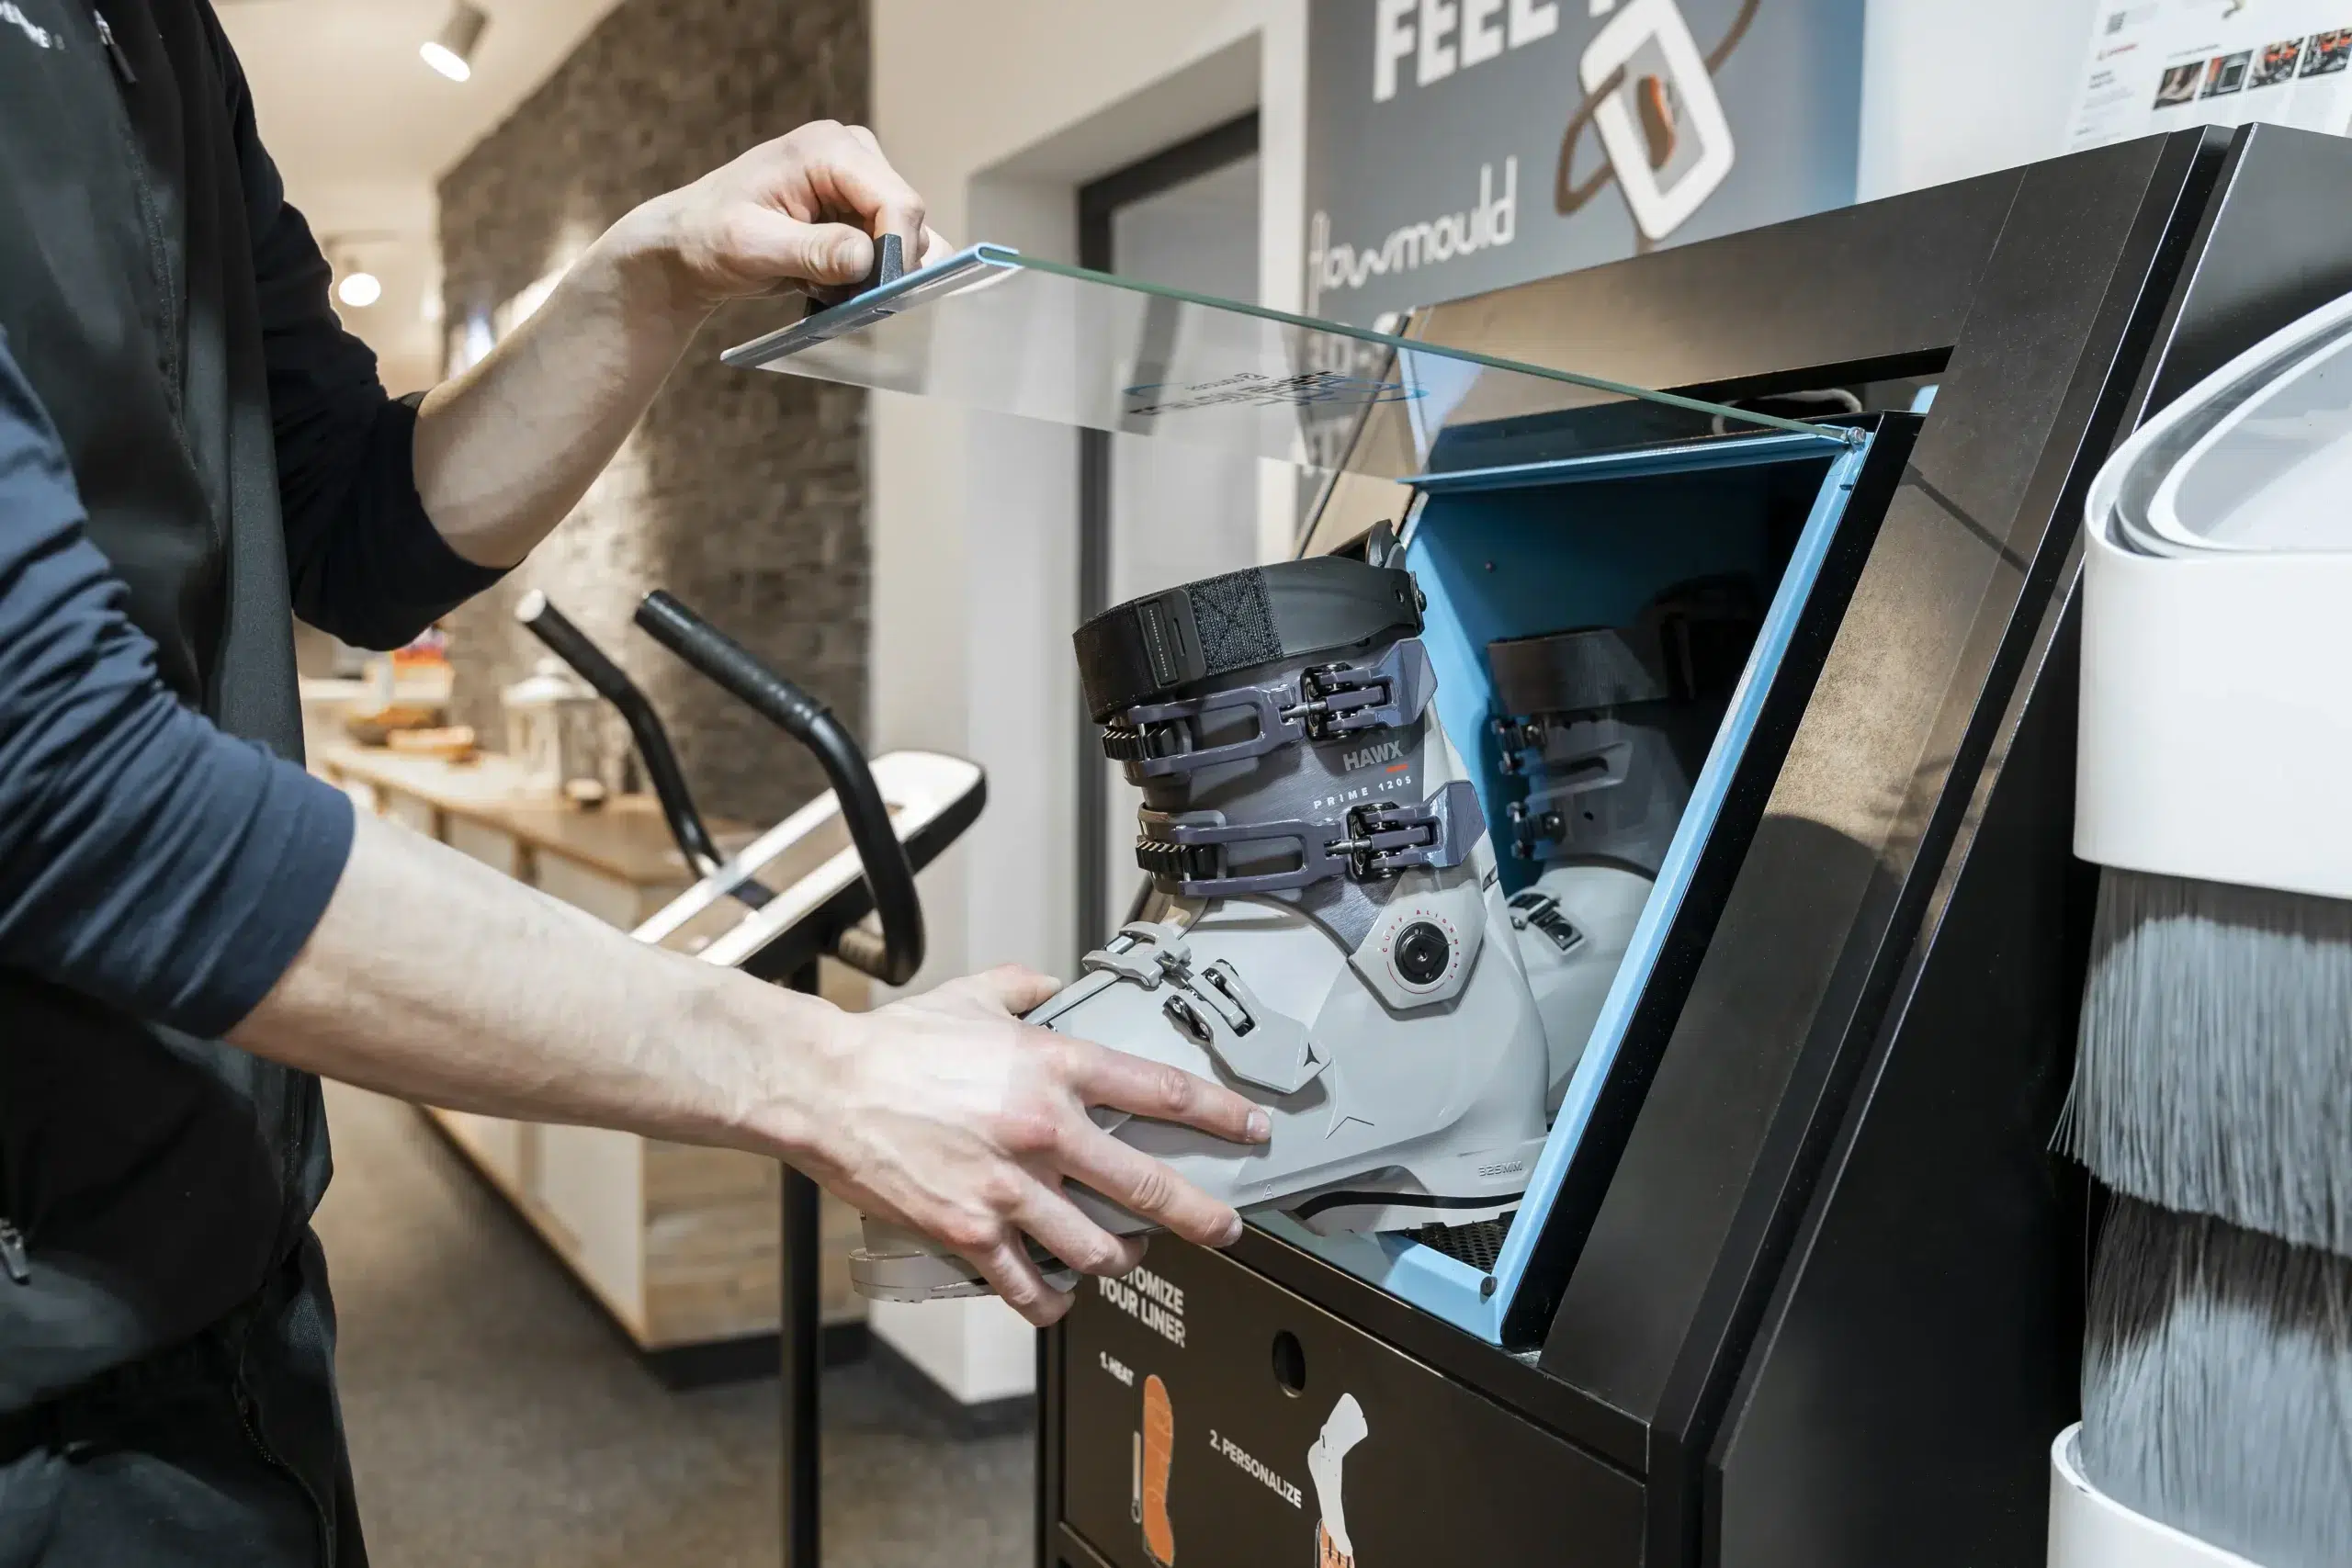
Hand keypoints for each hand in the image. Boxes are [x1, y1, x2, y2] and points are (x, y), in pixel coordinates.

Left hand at [608, 120, 951, 317]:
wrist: (689, 244)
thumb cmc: (708, 236)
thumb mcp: (752, 246)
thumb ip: (812, 250)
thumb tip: (866, 259)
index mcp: (829, 149)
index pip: (897, 201)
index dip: (896, 251)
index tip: (873, 295)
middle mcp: (854, 155)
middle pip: (907, 219)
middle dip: (883, 266)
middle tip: (836, 292)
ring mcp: (859, 182)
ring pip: (903, 240)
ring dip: (872, 275)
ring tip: (821, 282)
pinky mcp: (859, 210)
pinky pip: (889, 250)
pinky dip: (867, 276)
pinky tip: (828, 280)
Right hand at [792, 965, 1269, 1325]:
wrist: (824, 1088)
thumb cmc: (892, 1045)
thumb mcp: (973, 993)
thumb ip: (1026, 988)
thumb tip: (1055, 988)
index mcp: (1052, 1068)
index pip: (1162, 1091)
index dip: (1219, 1114)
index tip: (1248, 1130)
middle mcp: (1043, 1132)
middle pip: (1149, 1187)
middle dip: (1202, 1215)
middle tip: (1226, 1228)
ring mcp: (1009, 1190)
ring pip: (1097, 1250)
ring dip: (1121, 1258)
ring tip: (1125, 1254)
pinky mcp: (971, 1233)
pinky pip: (1029, 1288)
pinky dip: (1051, 1302)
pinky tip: (1057, 1298)